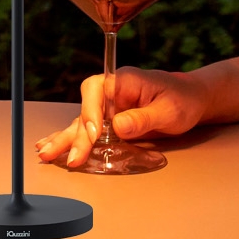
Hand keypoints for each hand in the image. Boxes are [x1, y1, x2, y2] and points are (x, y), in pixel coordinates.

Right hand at [36, 67, 208, 168]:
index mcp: (124, 80)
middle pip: (85, 110)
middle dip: (74, 135)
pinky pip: (87, 132)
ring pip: (81, 124)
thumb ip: (143, 118)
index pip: (97, 89)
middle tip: (70, 158)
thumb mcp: (169, 110)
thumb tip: (119, 126)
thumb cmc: (183, 99)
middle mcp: (111, 93)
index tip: (93, 132)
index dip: (91, 111)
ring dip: (65, 140)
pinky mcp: (110, 123)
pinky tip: (53, 147)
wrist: (192, 100)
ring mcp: (109, 108)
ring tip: (46, 154)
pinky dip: (72, 141)